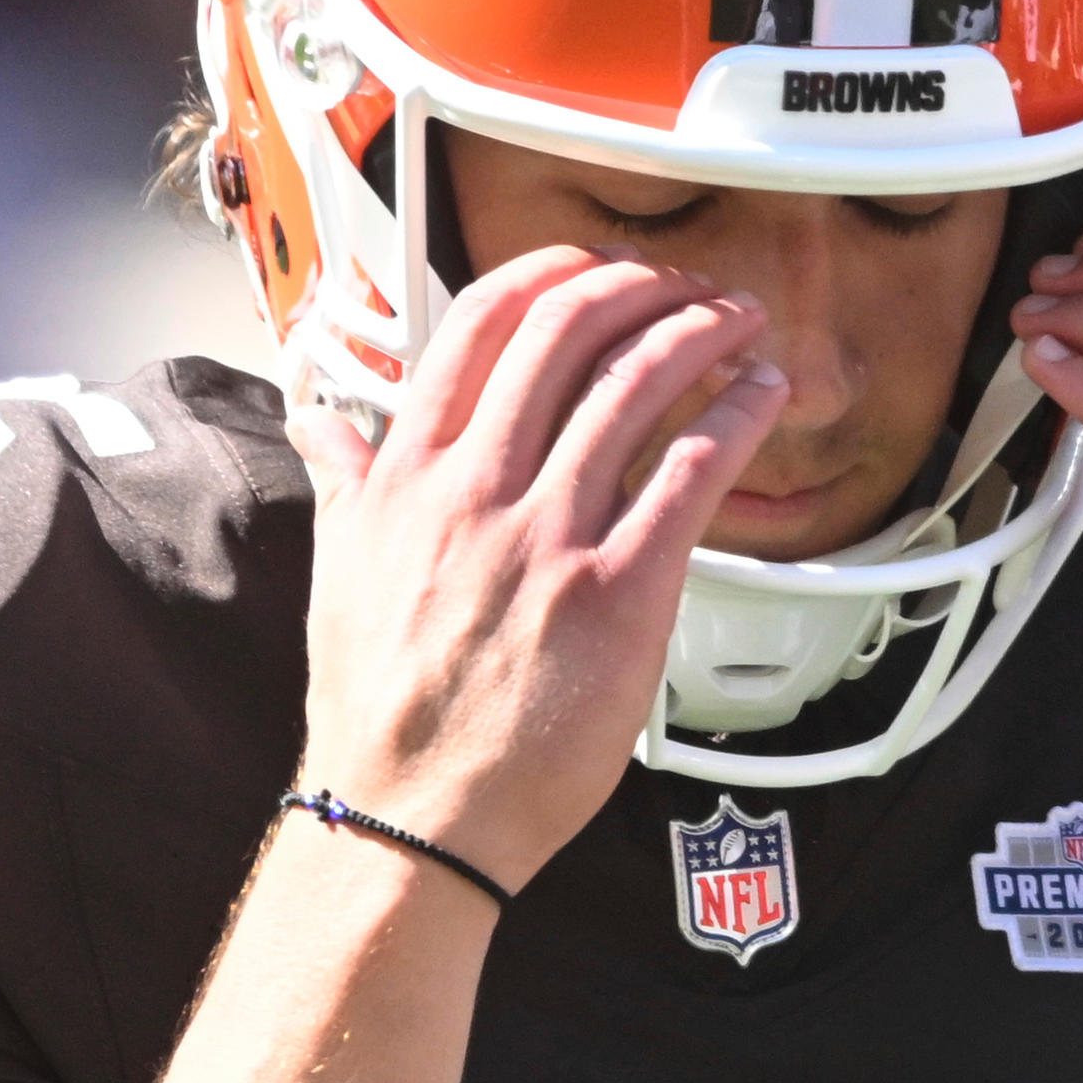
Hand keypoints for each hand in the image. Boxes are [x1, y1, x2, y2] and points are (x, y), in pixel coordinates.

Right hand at [286, 247, 788, 898]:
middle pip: (566, 332)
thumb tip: (321, 424)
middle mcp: (475, 491)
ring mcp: (548, 539)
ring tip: (738, 322)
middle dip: (641, 289)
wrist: (415, 815)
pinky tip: (761, 396)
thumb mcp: (338, 576)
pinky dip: (735, 417)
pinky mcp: (617, 595)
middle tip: (684, 288)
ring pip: (635, 387)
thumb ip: (345, 483)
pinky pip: (688, 474)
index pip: (477, 326)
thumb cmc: (385, 714)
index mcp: (409, 477)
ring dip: (701, 333)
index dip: (551, 274)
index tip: (595, 267)